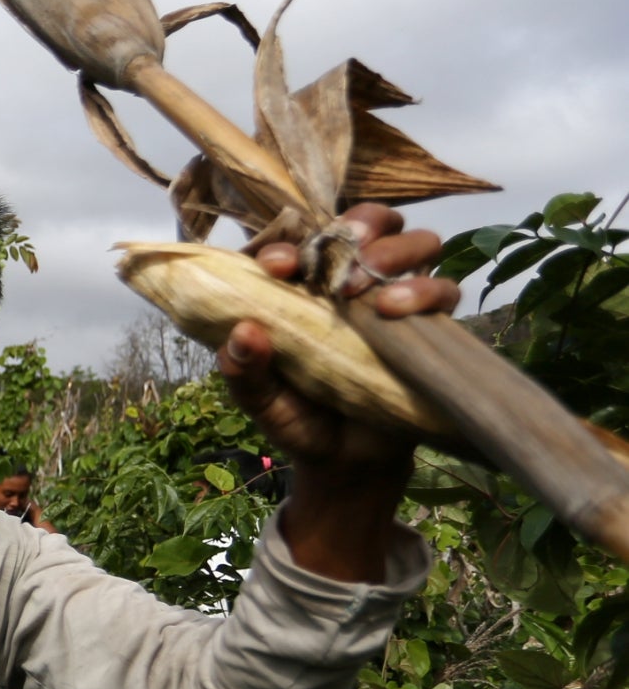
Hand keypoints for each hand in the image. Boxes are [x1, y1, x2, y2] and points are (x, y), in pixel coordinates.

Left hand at [219, 202, 457, 580]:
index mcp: (305, 287)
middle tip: (340, 266)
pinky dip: (426, 291)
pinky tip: (396, 312)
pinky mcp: (431, 327)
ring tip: (370, 295)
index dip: (292, 242)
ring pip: (417, 243)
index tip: (278, 265)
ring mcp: (396, 300)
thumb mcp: (260, 400)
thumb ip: (243, 370)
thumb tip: (242, 331)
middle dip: (360, 228)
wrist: (347, 465)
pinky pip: (445, 292)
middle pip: (372, 223)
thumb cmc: (298, 420)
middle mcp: (354, 283)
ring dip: (396, 254)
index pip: (304, 240)